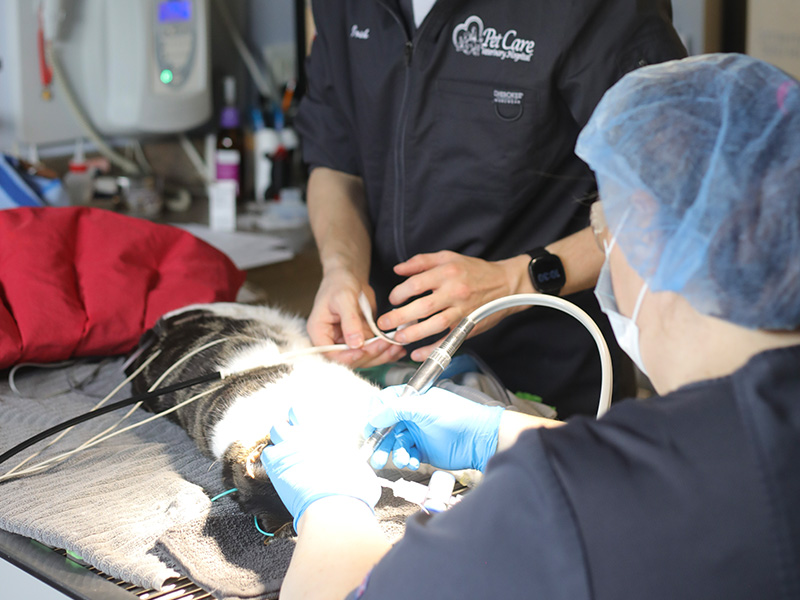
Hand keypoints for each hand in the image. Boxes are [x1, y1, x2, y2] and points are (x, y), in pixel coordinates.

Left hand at [261, 421, 381, 531]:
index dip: (303, 417)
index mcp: (328, 432)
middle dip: (290, 426)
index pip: (306, 411)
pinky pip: (267, 453)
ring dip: (280, 439)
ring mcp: (290, 446)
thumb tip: (354, 467)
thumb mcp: (359, 467)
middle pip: (289, 416)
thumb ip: (351, 461)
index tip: (306, 427)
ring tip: (285, 453)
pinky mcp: (277, 464)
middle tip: (294, 440)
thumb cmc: (354, 490)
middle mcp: (308, 433)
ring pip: (276, 429)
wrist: (335, 506)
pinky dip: (272, 460)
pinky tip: (279, 469)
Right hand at [307, 269, 405, 367]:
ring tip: (396, 347)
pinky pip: (373, 350)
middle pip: (350, 359)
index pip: (331, 354)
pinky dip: (385, 351)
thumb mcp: (344, 299)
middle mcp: (332, 341)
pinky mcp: (361, 339)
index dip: (348, 357)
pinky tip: (397, 349)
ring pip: (364, 358)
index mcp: (320, 332)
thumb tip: (356, 344)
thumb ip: (350, 321)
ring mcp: (348, 341)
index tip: (364, 350)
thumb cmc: (340, 283)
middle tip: (386, 344)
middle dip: (369, 354)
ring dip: (381, 355)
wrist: (349, 277)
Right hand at [366, 385, 504, 471]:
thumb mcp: (424, 408)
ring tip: (402, 460)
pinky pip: (406, 455)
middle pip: (387, 428)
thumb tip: (374, 417)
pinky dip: (406, 460)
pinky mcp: (422, 450)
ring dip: (395, 454)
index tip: (371, 429)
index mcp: (412, 399)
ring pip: (396, 444)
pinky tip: (413, 462)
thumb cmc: (456, 416)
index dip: (375, 416)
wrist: (478, 439)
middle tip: (375, 456)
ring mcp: (417, 433)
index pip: (385, 403)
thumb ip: (397, 410)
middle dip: (381, 442)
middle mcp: (412, 415)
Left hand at [375, 251, 529, 360]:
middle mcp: (455, 292)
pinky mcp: (469, 326)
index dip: (400, 293)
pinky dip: (432, 349)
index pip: (417, 284)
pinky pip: (449, 340)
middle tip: (384, 324)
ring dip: (414, 334)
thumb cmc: (474, 270)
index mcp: (447, 272)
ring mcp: (463, 311)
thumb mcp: (448, 257)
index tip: (393, 300)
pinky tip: (417, 354)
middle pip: (423, 306)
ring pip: (435, 325)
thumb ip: (421, 262)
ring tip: (398, 338)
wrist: (506, 284)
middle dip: (400, 317)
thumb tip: (398, 269)